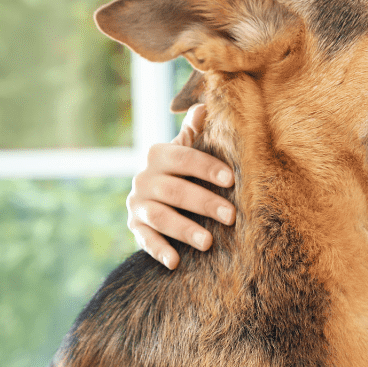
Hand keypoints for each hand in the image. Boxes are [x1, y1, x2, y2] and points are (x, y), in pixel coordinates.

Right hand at [127, 104, 235, 267]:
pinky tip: (175, 262)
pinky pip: (145, 239)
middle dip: (204, 203)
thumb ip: (196, 131)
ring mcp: (138, 204)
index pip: (184, 158)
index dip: (207, 167)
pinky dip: (159, 250)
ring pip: (160, 216)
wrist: (154, 196)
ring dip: (184, 229)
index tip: (231, 179)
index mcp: (159, 155)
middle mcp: (144, 178)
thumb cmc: (183, 171)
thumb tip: (207, 104)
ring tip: (208, 242)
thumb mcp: (187, 149)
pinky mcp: (135, 227)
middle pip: (175, 190)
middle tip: (232, 216)